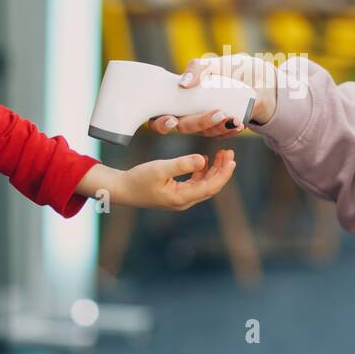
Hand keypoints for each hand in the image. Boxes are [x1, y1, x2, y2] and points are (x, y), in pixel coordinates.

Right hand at [77, 151, 235, 209]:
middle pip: (211, 186)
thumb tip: (203, 159)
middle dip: (222, 170)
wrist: (122, 189)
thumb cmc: (138, 179)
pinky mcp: (175, 194)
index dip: (223, 173)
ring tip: (222, 154)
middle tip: (229, 152)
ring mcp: (180, 198)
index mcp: (182, 198)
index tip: (232, 159)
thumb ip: (182, 164)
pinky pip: (195, 184)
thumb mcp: (160, 168)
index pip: (210, 187)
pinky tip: (204, 161)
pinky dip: (202, 172)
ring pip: (204, 185)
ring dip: (214, 170)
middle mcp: (184, 201)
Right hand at [148, 53, 281, 137]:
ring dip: (218, 127)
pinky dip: (230, 130)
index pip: (159, 115)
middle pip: (184, 127)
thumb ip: (198, 68)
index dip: (160, 122)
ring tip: (233, 117)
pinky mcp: (221, 129)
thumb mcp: (216, 63)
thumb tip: (183, 83)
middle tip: (218, 112)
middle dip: (199, 122)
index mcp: (179, 97)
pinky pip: (222, 135)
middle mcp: (188, 112)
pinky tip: (239, 123)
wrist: (259, 79)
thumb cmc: (232, 69)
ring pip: (204, 133)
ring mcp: (205, 123)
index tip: (172, 120)